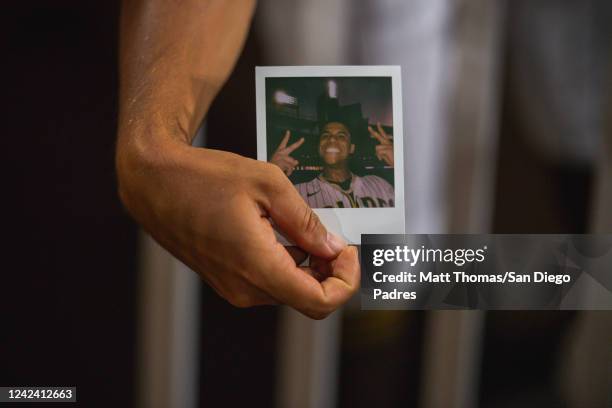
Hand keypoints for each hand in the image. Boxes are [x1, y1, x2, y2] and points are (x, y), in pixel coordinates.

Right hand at [116, 137, 358, 318]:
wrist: (154, 182)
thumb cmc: (201, 178)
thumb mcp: (267, 184)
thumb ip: (305, 221)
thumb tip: (331, 247)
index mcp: (256, 266)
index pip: (319, 302)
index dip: (345, 281)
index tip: (348, 252)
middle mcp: (244, 287)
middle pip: (307, 299)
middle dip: (329, 272)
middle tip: (333, 236)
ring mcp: (233, 287)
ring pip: (288, 291)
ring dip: (308, 267)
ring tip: (304, 228)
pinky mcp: (226, 280)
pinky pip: (268, 282)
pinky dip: (287, 264)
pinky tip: (282, 232)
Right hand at [270, 130, 303, 175]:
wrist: (267, 173)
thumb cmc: (274, 169)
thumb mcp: (282, 164)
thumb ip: (290, 163)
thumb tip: (297, 161)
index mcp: (279, 151)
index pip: (283, 143)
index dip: (286, 137)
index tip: (288, 131)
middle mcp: (280, 152)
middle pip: (292, 147)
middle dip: (298, 143)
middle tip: (303, 138)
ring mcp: (281, 156)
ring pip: (293, 162)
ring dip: (290, 169)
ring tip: (284, 171)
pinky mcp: (282, 161)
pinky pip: (291, 167)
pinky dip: (289, 172)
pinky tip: (285, 173)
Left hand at [368, 122, 393, 166]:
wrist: (400, 164)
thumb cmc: (394, 161)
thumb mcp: (385, 156)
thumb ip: (380, 152)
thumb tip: (376, 150)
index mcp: (389, 144)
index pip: (384, 135)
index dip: (380, 129)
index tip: (378, 123)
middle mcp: (389, 143)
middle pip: (379, 136)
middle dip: (373, 132)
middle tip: (369, 127)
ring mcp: (389, 145)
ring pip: (377, 147)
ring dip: (378, 154)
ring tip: (383, 158)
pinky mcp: (388, 149)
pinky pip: (379, 151)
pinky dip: (379, 156)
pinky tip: (383, 158)